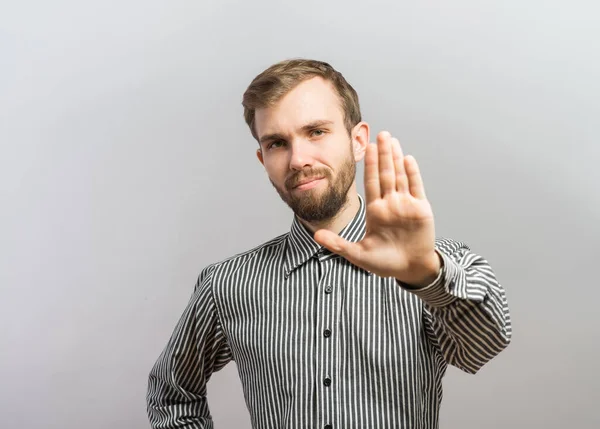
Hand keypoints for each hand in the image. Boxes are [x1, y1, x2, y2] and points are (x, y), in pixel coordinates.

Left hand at [314, 131, 440, 286]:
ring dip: (397, 158)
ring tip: (392, 140)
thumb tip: (316, 236)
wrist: (410, 270)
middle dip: (383, 154)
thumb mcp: (357, 254)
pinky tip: (407, 159)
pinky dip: (412, 173)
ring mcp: (406, 205)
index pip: (372, 182)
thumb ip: (337, 244)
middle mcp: (390, 204)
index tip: (367, 148)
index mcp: (375, 211)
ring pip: (401, 176)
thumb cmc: (384, 263)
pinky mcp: (421, 210)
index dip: (370, 165)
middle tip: (380, 134)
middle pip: (386, 174)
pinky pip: (416, 187)